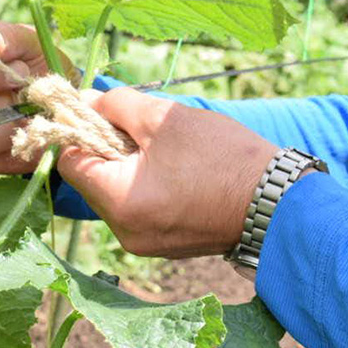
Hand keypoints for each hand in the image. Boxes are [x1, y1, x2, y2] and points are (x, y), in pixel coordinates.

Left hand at [56, 87, 279, 258]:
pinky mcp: (168, 245)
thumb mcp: (166, 118)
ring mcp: (147, 244)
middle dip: (111, 148)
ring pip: (120, 194)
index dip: (81, 130)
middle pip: (95, 180)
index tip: (105, 110)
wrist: (277, 200)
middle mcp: (125, 233)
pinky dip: (152, 186)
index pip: (70, 163)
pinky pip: (143, 209)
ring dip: (133, 166)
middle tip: (146, 127)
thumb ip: (118, 105)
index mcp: (120, 202)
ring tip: (171, 149)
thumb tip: (86, 102)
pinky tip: (183, 170)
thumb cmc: (222, 155)